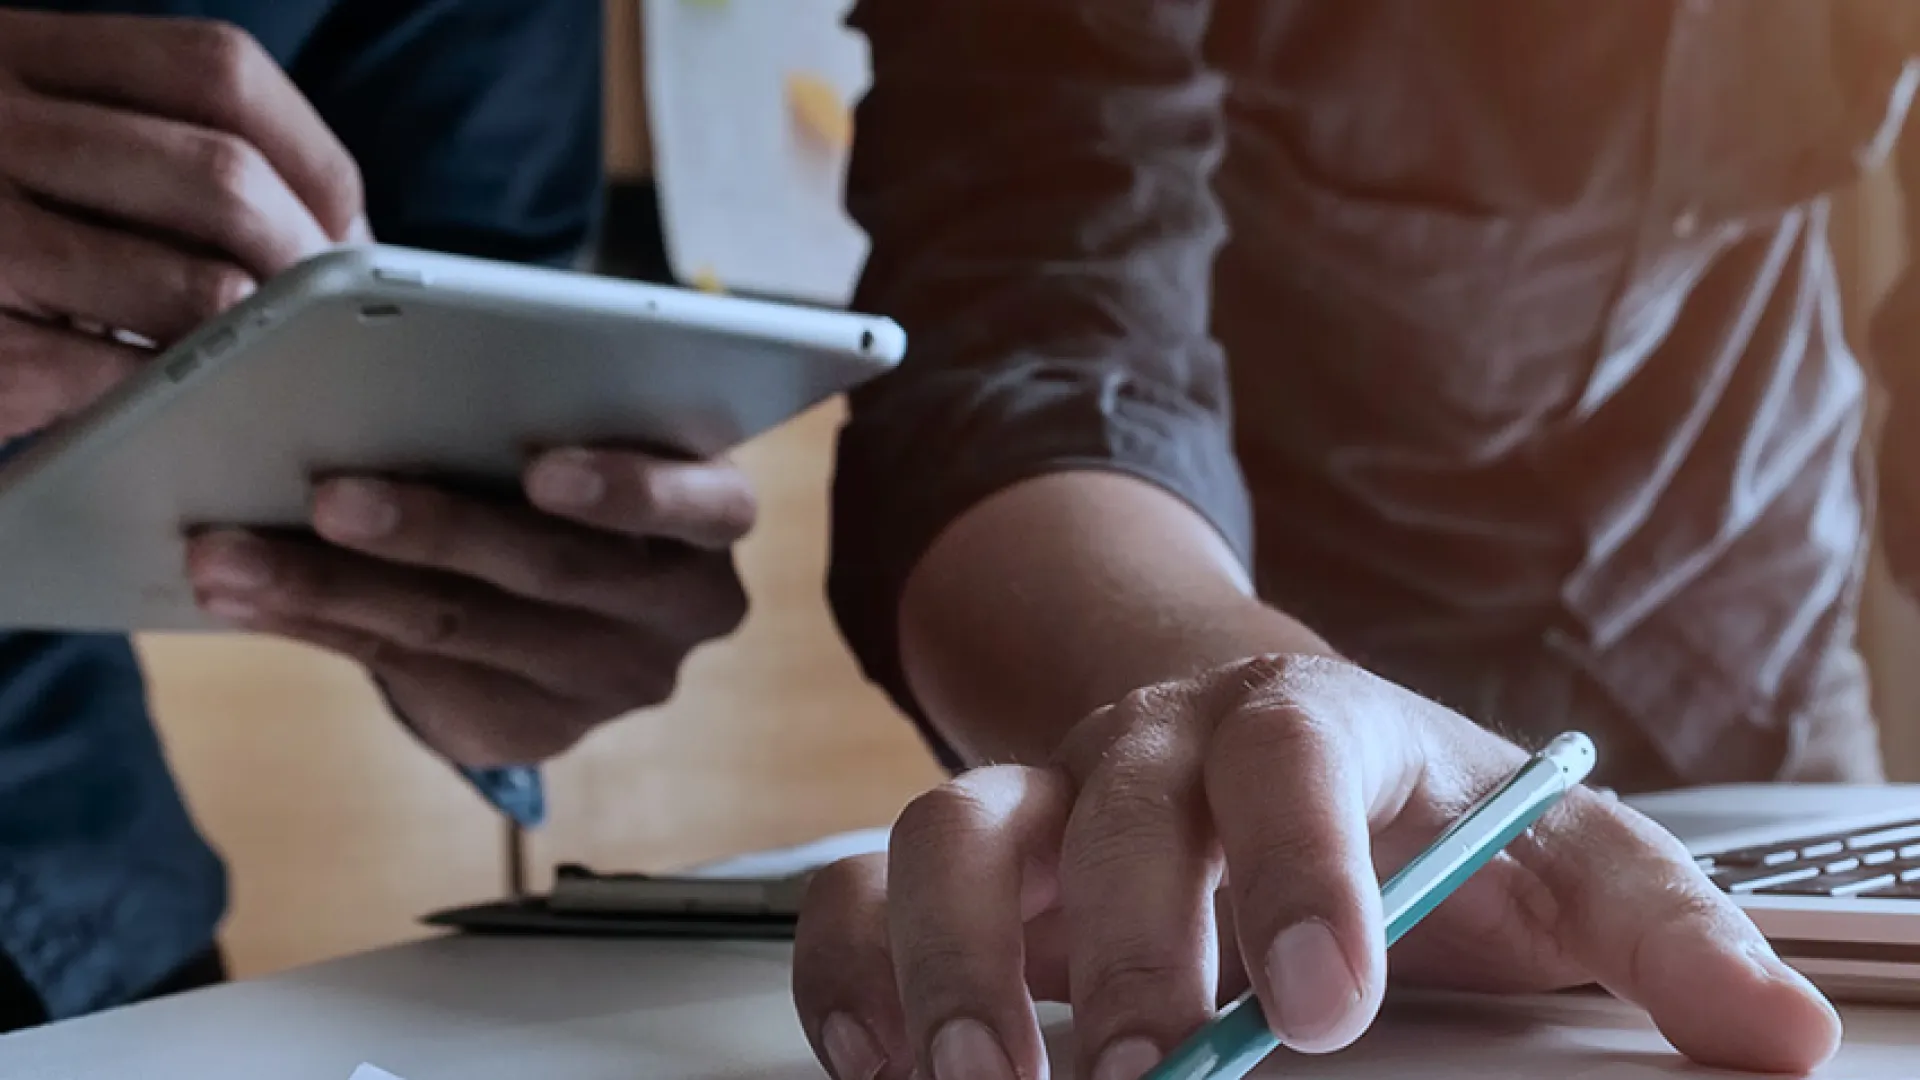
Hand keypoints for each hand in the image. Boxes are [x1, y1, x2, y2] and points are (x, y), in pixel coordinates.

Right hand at [0, 12, 363, 439]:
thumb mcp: (15, 133)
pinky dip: (174, 393)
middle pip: (223, 180)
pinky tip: (173, 400)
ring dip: (256, 336)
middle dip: (305, 262)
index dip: (312, 155)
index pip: (219, 73)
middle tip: (326, 315)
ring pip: (194, 285)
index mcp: (10, 51)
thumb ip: (135, 141)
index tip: (345, 222)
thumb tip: (328, 224)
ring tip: (262, 358)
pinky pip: (121, 373)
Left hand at [182, 449, 754, 764]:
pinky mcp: (533, 730)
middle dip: (433, 529)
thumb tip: (387, 374)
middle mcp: (679, 612)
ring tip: (232, 553)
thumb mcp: (592, 430)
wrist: (577, 594)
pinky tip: (246, 594)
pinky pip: (409, 673)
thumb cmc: (572, 469)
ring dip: (332, 585)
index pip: (704, 505)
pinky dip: (316, 623)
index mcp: (713, 517)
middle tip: (330, 494)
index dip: (628, 489)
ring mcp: (608, 681)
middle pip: (553, 570)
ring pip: (461, 628)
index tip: (542, 466)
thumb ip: (538, 410)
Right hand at [791, 654, 1842, 1079]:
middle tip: (1143, 1076)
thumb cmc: (1415, 811)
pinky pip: (861, 887)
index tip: (1318, 1003)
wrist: (1265, 736)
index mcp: (1304, 724)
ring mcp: (1045, 792)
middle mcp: (1153, 744)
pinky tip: (889, 1068)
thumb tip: (1783, 1039)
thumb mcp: (1553, 855)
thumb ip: (1660, 930)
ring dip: (953, 960)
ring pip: (951, 831)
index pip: (1287, 762)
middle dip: (1120, 947)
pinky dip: (854, 973)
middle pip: (1109, 806)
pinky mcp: (969, 853)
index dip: (1295, 872)